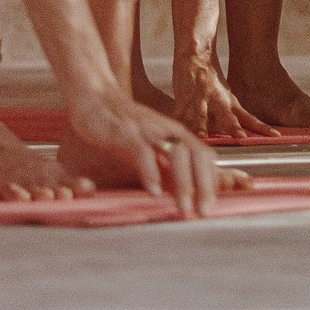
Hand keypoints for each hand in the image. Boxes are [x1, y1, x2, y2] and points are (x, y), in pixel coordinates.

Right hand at [58, 80, 223, 217]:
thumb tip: (186, 189)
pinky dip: (150, 172)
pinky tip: (153, 192)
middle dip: (205, 184)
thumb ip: (167, 165)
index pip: (204, 156)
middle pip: (198, 155)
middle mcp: (167, 130)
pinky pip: (143, 152)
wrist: (96, 97)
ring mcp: (148, 130)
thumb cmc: (125, 126)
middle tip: (203, 211)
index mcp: (176, 134)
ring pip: (176, 153)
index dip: (212, 180)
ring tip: (183, 207)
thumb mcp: (150, 145)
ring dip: (183, 182)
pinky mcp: (126, 132)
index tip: (211, 205)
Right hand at [175, 52, 278, 143]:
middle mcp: (218, 99)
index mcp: (230, 101)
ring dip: (202, 127)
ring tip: (202, 138)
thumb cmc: (212, 81)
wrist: (196, 54)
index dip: (261, 127)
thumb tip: (245, 135)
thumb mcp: (226, 97)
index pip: (249, 118)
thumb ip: (232, 117)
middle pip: (227, 116)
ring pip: (201, 115)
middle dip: (234, 128)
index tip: (275, 136)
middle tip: (242, 138)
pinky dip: (178, 123)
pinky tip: (177, 131)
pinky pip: (180, 113)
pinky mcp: (184, 97)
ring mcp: (200, 97)